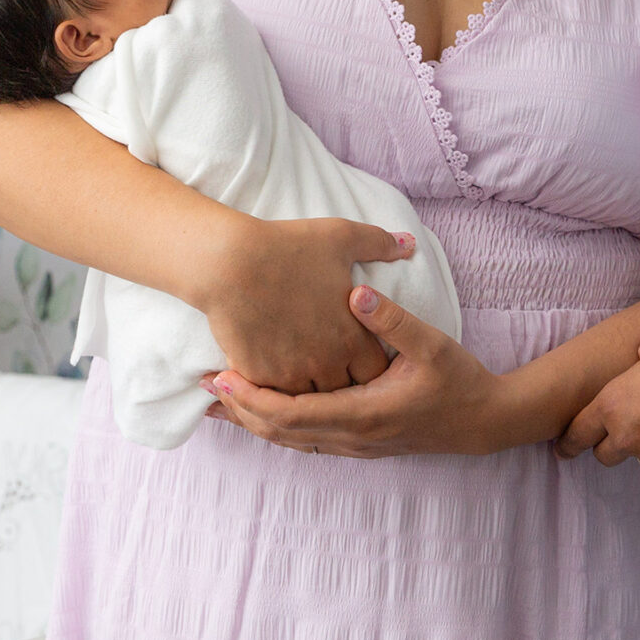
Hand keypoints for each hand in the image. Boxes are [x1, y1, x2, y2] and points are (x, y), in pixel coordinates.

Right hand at [197, 217, 414, 392]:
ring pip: (308, 402)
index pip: (375, 373)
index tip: (363, 360)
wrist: (230, 262)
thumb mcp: (340, 237)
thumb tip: (409, 243)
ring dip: (309, 393)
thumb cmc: (287, 246)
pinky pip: (273, 399)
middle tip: (336, 376)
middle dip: (342, 387)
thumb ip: (379, 243)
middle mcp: (325, 363)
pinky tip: (276, 386)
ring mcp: (290, 374)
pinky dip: (276, 393)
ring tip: (308, 385)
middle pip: (344, 394)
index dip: (372, 369)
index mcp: (350, 337)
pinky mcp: (258, 377)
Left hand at [206, 285, 528, 456]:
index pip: (291, 413)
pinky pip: (305, 440)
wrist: (483, 422)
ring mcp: (354, 446)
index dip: (251, 396)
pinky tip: (262, 412)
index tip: (220, 375)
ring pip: (289, 441)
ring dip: (253, 421)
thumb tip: (354, 293)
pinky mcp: (358, 445)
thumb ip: (391, 320)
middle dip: (240, 411)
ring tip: (220, 400)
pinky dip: (277, 427)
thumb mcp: (431, 344)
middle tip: (205, 386)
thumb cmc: (458, 382)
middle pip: (279, 432)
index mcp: (362, 414)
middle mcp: (351, 437)